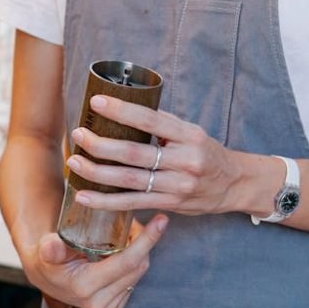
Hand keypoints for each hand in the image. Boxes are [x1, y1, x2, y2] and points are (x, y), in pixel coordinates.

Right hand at [22, 214, 168, 307]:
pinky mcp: (114, 307)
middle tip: (138, 221)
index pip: (126, 262)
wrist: (46, 277)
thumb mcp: (45, 249)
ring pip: (139, 273)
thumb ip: (50, 248)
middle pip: (138, 267)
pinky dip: (135, 263)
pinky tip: (125, 250)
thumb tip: (50, 246)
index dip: (146, 241)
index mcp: (85, 287)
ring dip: (141, 252)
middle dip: (145, 242)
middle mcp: (99, 303)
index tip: (161, 220)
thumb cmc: (47, 258)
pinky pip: (134, 281)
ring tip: (130, 234)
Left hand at [66, 94, 239, 215]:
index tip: (96, 103)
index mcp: (188, 135)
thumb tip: (124, 112)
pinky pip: (132, 203)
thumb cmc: (206, 153)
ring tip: (74, 163)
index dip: (121, 111)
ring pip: (129, 180)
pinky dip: (105, 201)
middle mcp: (184, 160)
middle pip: (135, 153)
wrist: (234, 184)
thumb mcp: (192, 133)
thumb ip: (163, 125)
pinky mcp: (169, 204)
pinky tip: (84, 197)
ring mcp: (177, 185)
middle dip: (101, 145)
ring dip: (97, 173)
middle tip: (78, 135)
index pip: (150, 120)